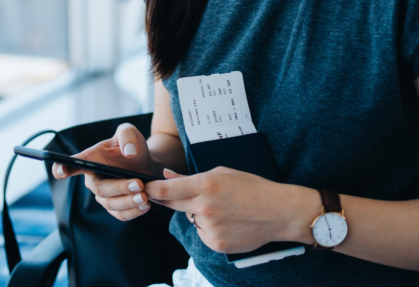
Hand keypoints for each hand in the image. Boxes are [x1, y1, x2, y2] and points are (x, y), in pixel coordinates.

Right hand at [52, 123, 160, 220]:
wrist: (146, 162)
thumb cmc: (132, 145)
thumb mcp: (130, 132)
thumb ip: (127, 135)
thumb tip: (128, 151)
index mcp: (91, 159)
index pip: (73, 164)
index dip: (64, 168)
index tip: (60, 170)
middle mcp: (93, 179)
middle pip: (100, 189)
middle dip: (119, 188)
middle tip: (139, 184)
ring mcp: (103, 195)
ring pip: (111, 204)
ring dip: (129, 202)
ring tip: (145, 196)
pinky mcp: (115, 207)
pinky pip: (120, 215)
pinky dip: (133, 212)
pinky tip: (145, 205)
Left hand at [145, 167, 315, 253]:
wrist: (278, 212)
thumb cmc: (251, 187)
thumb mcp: (221, 173)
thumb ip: (191, 177)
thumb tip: (167, 175)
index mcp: (206, 185)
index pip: (167, 189)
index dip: (151, 189)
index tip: (141, 187)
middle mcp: (205, 207)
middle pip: (172, 205)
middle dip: (166, 199)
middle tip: (164, 194)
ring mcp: (211, 228)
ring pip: (191, 219)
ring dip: (197, 214)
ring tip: (222, 208)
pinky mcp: (216, 244)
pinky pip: (202, 233)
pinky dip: (209, 228)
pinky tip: (228, 222)